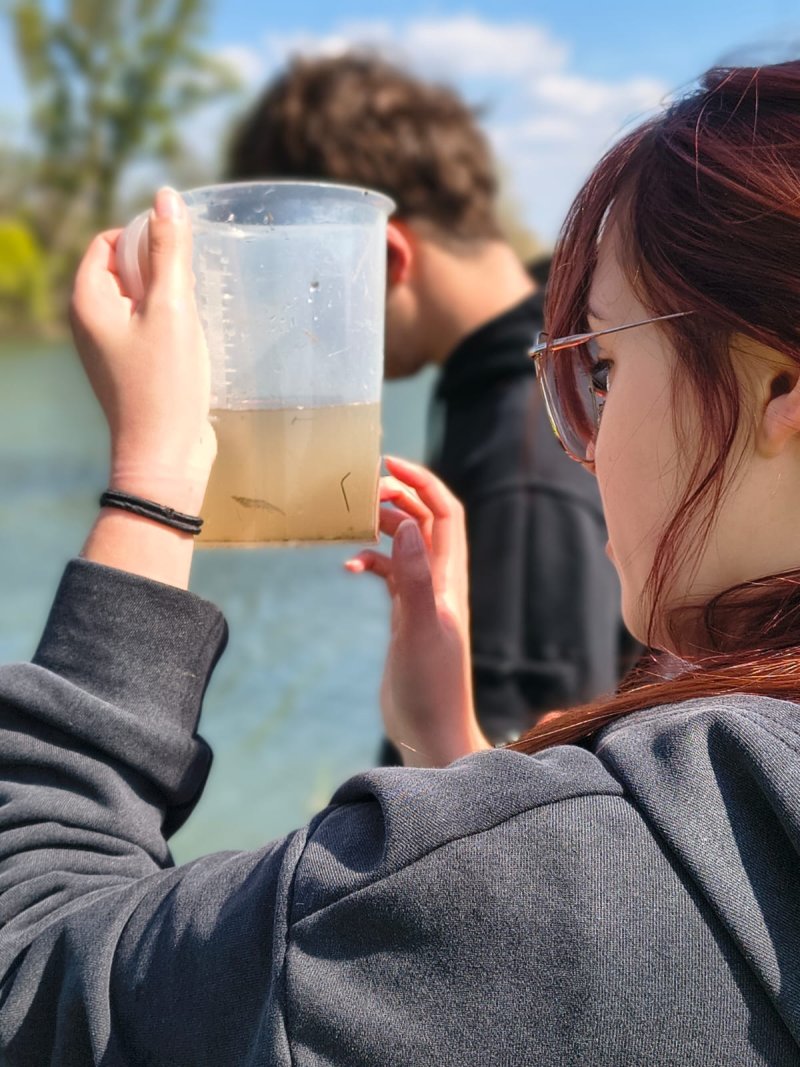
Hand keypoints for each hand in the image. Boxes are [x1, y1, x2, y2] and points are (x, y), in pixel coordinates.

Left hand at [70, 187, 214, 513]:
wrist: (164, 458)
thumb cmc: (165, 386)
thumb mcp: (173, 310)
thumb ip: (170, 252)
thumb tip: (166, 197)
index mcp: (88, 301)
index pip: (109, 242)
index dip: (145, 238)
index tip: (181, 256)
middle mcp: (91, 323)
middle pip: (125, 270)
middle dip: (162, 270)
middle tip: (194, 288)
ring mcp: (110, 349)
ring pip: (142, 302)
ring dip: (172, 301)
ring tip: (197, 319)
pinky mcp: (132, 370)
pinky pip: (151, 331)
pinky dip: (173, 328)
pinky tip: (197, 344)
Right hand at [346, 456, 490, 767]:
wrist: (430, 729)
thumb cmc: (432, 685)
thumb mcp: (420, 627)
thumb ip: (415, 577)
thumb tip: (409, 524)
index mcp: (448, 577)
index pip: (444, 512)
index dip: (422, 482)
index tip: (387, 464)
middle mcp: (439, 581)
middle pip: (424, 521)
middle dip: (397, 497)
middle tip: (361, 490)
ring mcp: (421, 597)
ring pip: (406, 544)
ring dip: (382, 527)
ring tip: (352, 521)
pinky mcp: (405, 615)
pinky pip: (389, 573)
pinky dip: (370, 561)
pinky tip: (349, 566)